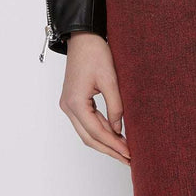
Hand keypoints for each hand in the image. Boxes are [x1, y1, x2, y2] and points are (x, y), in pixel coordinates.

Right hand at [59, 32, 130, 164]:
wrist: (83, 36)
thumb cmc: (95, 52)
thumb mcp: (110, 79)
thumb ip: (115, 106)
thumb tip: (119, 130)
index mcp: (75, 103)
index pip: (96, 132)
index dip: (113, 145)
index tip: (128, 154)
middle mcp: (68, 107)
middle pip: (89, 137)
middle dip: (108, 149)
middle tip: (127, 159)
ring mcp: (68, 104)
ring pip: (87, 132)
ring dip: (104, 141)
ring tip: (123, 150)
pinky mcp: (73, 100)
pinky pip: (86, 121)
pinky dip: (100, 129)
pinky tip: (114, 134)